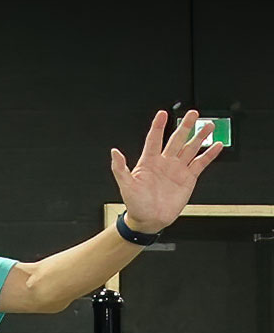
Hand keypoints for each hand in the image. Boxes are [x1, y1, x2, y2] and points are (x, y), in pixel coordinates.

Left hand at [110, 107, 224, 235]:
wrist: (150, 219)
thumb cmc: (135, 203)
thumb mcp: (125, 185)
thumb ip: (120, 168)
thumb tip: (114, 152)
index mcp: (149, 161)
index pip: (154, 139)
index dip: (158, 126)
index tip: (162, 114)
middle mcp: (165, 162)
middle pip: (176, 139)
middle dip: (185, 126)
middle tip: (193, 114)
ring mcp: (177, 169)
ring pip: (191, 148)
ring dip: (200, 137)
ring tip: (209, 125)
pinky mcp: (189, 178)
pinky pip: (201, 163)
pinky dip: (210, 154)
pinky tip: (217, 145)